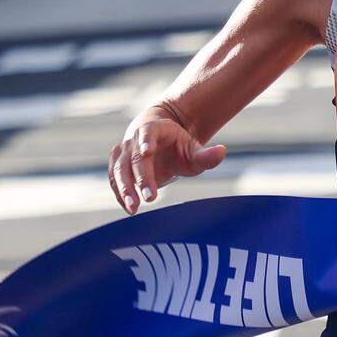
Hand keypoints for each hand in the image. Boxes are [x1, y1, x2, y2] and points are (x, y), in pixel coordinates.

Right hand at [108, 104, 226, 214]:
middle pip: (134, 158)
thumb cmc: (179, 146)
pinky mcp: (117, 166)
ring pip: (118, 170)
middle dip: (141, 178)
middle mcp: (134, 139)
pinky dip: (120, 194)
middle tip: (150, 197)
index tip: (146, 151)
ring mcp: (123, 152)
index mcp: (154, 129)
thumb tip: (222, 151)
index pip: (148, 132)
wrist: (159, 141)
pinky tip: (129, 207)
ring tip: (133, 207)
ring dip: (124, 189)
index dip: (146, 140)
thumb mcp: (193, 150)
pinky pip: (114, 180)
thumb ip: (205, 155)